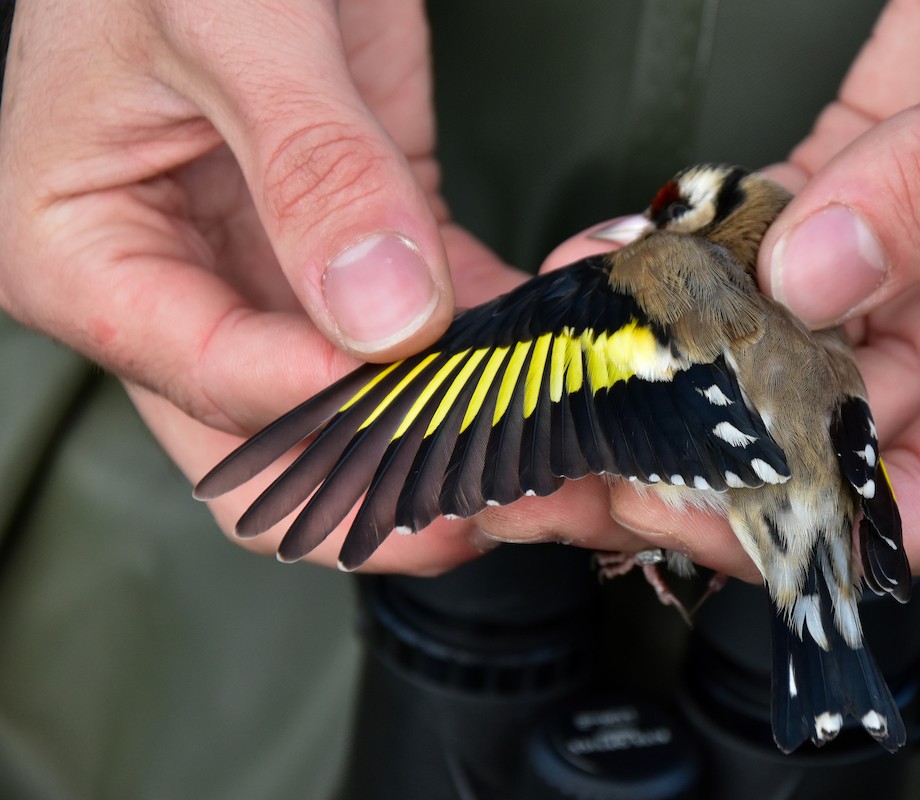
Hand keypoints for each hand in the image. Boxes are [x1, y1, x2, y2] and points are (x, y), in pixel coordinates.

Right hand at [0, 0, 629, 572]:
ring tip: (557, 471)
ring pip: (365, 401)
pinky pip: (434, 318)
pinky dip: (500, 344)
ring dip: (463, 436)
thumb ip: (311, 167)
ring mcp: (273, 271)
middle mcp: (177, 282)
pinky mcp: (364, 240)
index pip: (209, 372)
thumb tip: (382, 316)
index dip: (327, 406)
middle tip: (506, 504)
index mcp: (86, 250)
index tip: (435, 407)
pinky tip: (562, 360)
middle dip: (396, 486)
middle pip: (278, 439)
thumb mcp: (232, 22)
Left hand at [490, 0, 919, 579]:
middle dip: (706, 459)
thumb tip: (820, 271)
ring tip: (581, 369)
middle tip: (594, 462)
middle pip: (823, 434)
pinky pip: (752, 238)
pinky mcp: (850, 175)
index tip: (703, 513)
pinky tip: (618, 266)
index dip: (817, 523)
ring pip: (772, 341)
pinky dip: (684, 256)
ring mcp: (903, 247)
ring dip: (676, 361)